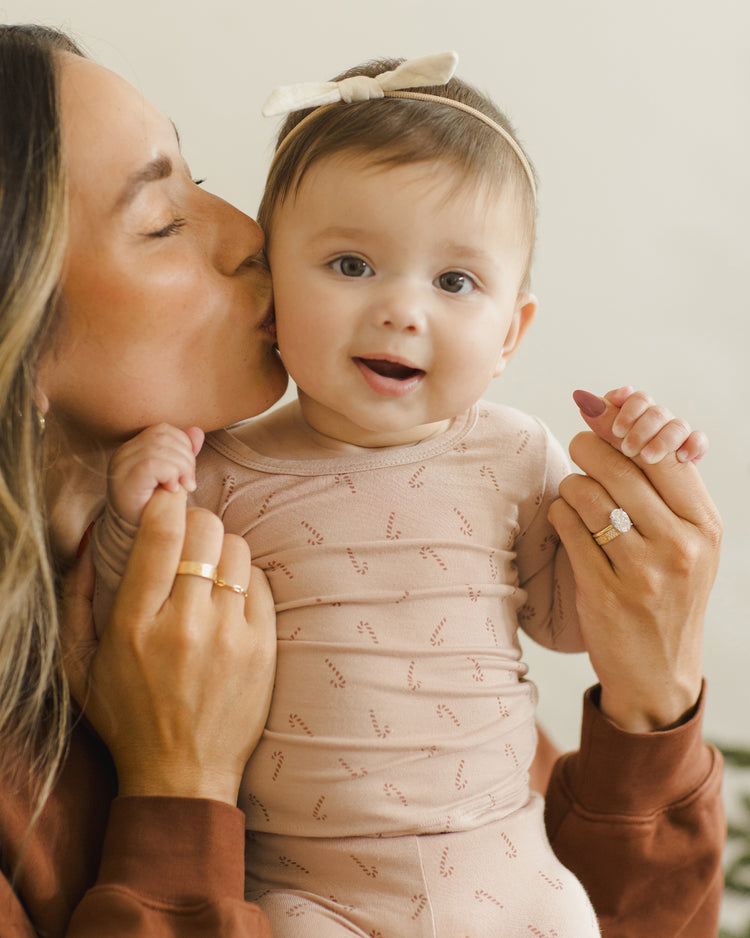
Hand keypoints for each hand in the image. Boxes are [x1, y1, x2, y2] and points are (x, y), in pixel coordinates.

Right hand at [62, 487, 276, 802]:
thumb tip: (88, 546)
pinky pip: (261, 583)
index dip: (165, 505)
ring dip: (223, 550)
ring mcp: (229, 637)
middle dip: (196, 523)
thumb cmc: (126, 719)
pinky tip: (230, 598)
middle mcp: (184, 626)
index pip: (159, 537)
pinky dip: (245, 580)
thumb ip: (77, 602)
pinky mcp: (262, 649)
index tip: (165, 502)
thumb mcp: (80, 666)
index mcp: (134, 626)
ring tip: (210, 571)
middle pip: (206, 532)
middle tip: (189, 538)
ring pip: (238, 551)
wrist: (182, 776)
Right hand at [107, 424, 204, 524]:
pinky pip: (153, 464)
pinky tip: (172, 490)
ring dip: (181, 468)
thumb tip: (197, 431)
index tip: (189, 471)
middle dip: (185, 458)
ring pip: (160, 449)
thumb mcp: (173, 476)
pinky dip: (170, 474)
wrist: (137, 536)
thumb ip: (183, 454)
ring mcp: (121, 467)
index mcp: (133, 449)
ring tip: (182, 488)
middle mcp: (123, 454)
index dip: (183, 445)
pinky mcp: (125, 480)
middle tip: (189, 483)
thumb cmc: (155, 507)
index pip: (163, 430)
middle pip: (163, 437)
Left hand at [548, 390, 721, 731]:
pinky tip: (567, 521)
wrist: (658, 671)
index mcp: (706, 527)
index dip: (627, 428)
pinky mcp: (602, 590)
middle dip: (589, 447)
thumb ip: (660, 485)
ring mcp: (642, 571)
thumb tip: (611, 411)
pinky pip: (566, 526)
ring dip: (572, 485)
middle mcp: (680, 547)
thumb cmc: (669, 593)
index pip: (663, 455)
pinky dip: (560, 514)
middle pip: (619, 467)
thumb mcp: (688, 542)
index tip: (605, 415)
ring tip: (577, 494)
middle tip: (580, 448)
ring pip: (586, 493)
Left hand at [574, 386, 707, 463]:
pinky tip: (683, 458)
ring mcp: (674, 436)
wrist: (638, 500)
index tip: (617, 426)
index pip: (635, 399)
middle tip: (627, 447)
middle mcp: (655, 423)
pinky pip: (699, 440)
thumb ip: (600, 424)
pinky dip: (693, 444)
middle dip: (640, 427)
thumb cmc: (615, 471)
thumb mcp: (605, 448)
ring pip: (676, 424)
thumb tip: (585, 401)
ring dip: (662, 439)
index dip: (627, 405)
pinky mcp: (691, 452)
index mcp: (633, 417)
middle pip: (655, 411)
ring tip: (647, 457)